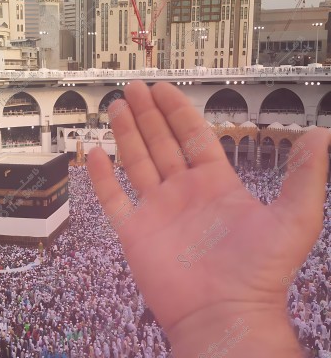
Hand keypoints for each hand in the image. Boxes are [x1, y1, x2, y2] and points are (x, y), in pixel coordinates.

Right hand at [87, 81, 327, 356]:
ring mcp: (157, 210)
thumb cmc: (261, 273)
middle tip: (133, 88)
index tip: (163, 88)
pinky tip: (96, 154)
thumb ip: (304, 176)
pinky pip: (114, 198)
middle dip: (147, 114)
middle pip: (160, 142)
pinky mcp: (135, 231)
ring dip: (125, 134)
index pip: (192, 135)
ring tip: (116, 107)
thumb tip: (320, 135)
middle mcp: (183, 192)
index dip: (177, 110)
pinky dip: (103, 177)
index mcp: (215, 183)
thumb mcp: (294, 219)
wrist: (225, 315)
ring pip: (136, 162)